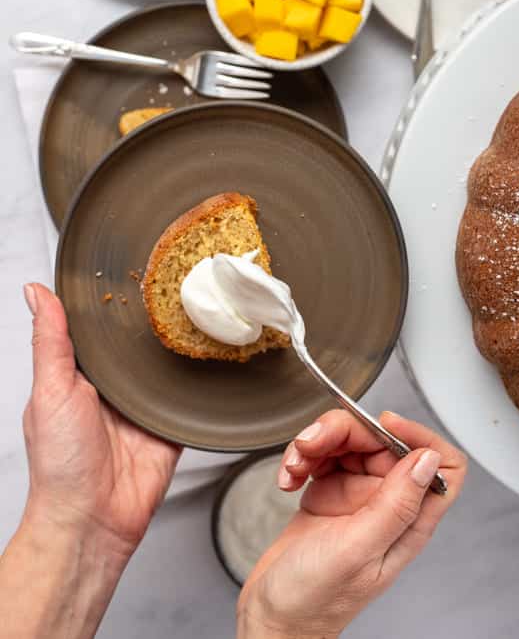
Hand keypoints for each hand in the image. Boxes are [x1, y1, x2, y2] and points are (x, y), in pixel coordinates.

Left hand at [21, 283, 180, 554]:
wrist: (94, 519)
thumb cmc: (61, 464)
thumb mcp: (50, 392)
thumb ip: (50, 342)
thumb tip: (36, 294)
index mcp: (81, 375)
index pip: (98, 329)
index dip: (111, 303)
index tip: (126, 269)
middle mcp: (114, 387)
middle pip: (138, 344)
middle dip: (154, 321)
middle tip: (175, 284)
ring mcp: (145, 405)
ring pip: (168, 364)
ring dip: (180, 347)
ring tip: (201, 311)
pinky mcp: (172, 424)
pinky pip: (191, 396)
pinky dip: (201, 379)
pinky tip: (212, 355)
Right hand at [237, 409, 465, 637]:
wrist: (272, 618)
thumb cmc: (314, 601)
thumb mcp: (357, 550)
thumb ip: (396, 505)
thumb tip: (429, 461)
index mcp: (408, 520)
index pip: (441, 464)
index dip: (419, 436)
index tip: (384, 426)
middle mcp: (387, 504)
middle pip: (383, 441)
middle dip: (344, 432)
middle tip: (311, 443)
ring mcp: (358, 497)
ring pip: (349, 442)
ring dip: (316, 444)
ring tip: (295, 465)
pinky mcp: (330, 493)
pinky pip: (322, 455)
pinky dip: (302, 458)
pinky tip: (289, 477)